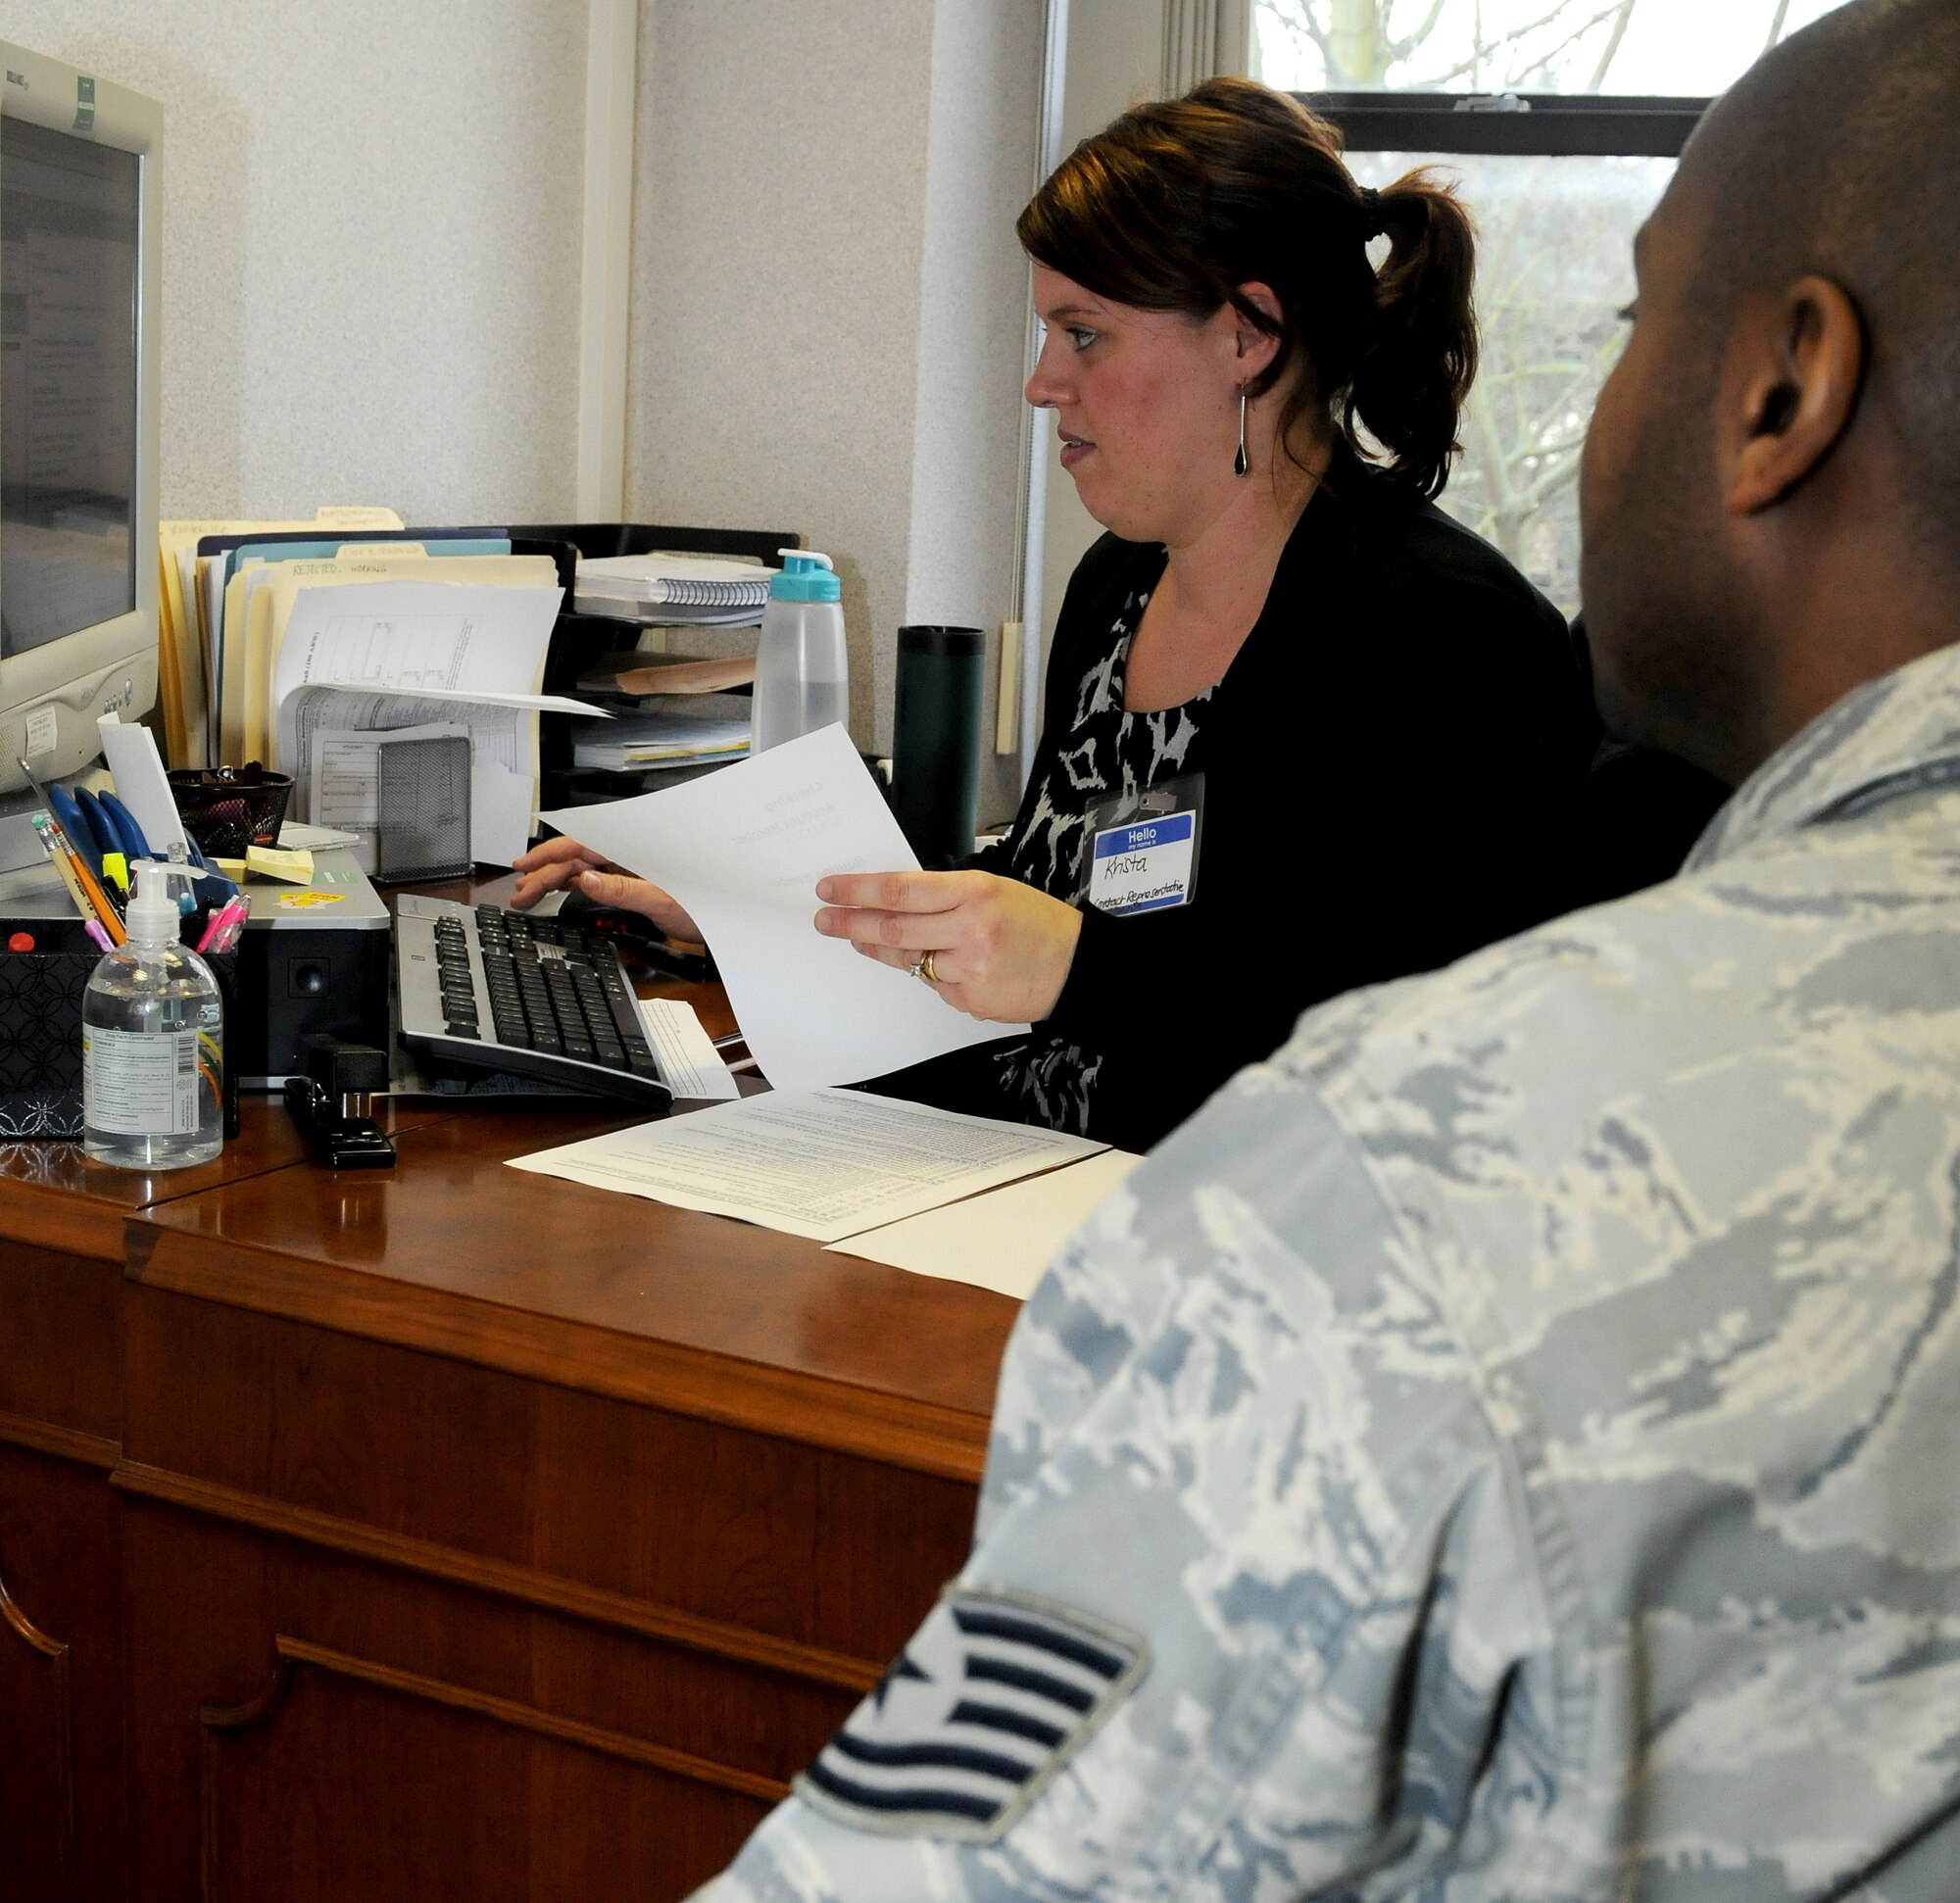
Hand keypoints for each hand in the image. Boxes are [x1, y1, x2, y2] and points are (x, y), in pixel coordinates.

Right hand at [509, 835, 702, 942]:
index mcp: (635, 848)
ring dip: (556, 879)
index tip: (524, 868)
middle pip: (578, 857)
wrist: (732, 918)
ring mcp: (632, 866)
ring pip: (584, 868)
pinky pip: (597, 877)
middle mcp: (631, 852)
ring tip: (529, 894)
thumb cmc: (709, 906)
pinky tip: (558, 891)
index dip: (548, 855)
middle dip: (545, 873)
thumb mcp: (663, 901)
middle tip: (519, 894)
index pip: (581, 845)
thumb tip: (584, 880)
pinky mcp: (635, 880)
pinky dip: (574, 884)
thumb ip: (622, 890)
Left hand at [814, 870, 1082, 1022]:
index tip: (831, 889)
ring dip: (881, 950)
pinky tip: (946, 965)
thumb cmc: (1037, 923)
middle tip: (823, 920)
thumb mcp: (995, 890)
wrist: (1078, 966)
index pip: (900, 890)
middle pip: (892, 928)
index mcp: (974, 892)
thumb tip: (893, 900)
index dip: (859, 890)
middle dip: (850, 923)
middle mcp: (969, 929)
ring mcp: (969, 969)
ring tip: (861, 940)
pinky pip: (935, 985)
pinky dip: (932, 974)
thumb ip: (946, 895)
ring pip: (909, 960)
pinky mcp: (970, 1000)